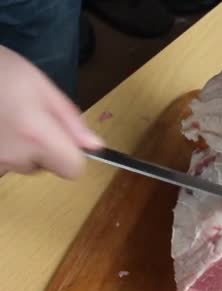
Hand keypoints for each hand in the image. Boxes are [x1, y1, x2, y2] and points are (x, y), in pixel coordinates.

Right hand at [0, 46, 102, 178]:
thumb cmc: (0, 70)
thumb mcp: (42, 86)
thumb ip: (71, 120)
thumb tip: (94, 146)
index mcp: (36, 136)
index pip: (73, 170)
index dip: (72, 154)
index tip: (61, 135)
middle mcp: (14, 156)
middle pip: (46, 166)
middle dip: (44, 147)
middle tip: (28, 117)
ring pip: (22, 164)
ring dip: (20, 148)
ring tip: (7, 118)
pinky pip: (2, 161)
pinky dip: (2, 147)